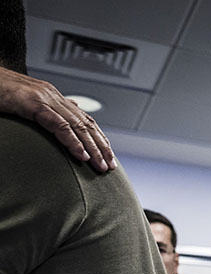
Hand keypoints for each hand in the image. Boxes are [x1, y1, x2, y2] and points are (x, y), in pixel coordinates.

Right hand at [0, 67, 114, 171]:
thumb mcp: (26, 102)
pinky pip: (59, 125)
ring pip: (77, 126)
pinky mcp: (33, 104)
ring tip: (101, 166)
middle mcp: (53, 96)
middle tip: (110, 166)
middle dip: (101, 147)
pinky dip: (73, 142)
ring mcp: (44, 99)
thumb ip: (48, 110)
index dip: (98, 138)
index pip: (84, 120)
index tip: (108, 155)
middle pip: (85, 125)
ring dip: (92, 148)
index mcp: (53, 97)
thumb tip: (70, 113)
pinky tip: (82, 156)